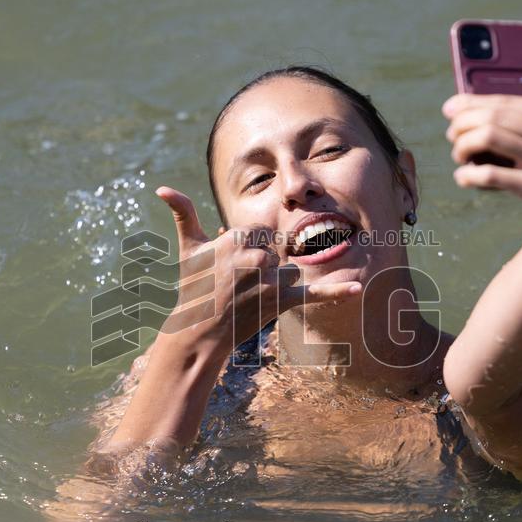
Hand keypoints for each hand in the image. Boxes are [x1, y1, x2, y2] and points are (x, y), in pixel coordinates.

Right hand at [154, 187, 361, 350]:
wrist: (199, 332)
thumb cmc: (193, 288)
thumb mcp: (188, 249)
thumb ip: (184, 214)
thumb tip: (161, 189)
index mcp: (236, 238)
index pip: (259, 233)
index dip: (247, 248)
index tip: (230, 266)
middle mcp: (255, 257)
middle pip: (274, 250)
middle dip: (260, 266)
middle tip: (237, 285)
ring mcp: (270, 280)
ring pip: (286, 269)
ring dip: (273, 283)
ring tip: (248, 299)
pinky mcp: (281, 302)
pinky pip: (313, 293)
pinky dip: (336, 292)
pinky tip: (359, 288)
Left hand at [442, 39, 521, 252]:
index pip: (503, 100)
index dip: (469, 104)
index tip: (449, 109)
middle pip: (492, 118)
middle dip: (462, 125)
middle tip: (452, 136)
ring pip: (488, 139)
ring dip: (462, 146)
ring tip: (459, 155)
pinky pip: (491, 175)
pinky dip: (469, 175)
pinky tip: (463, 177)